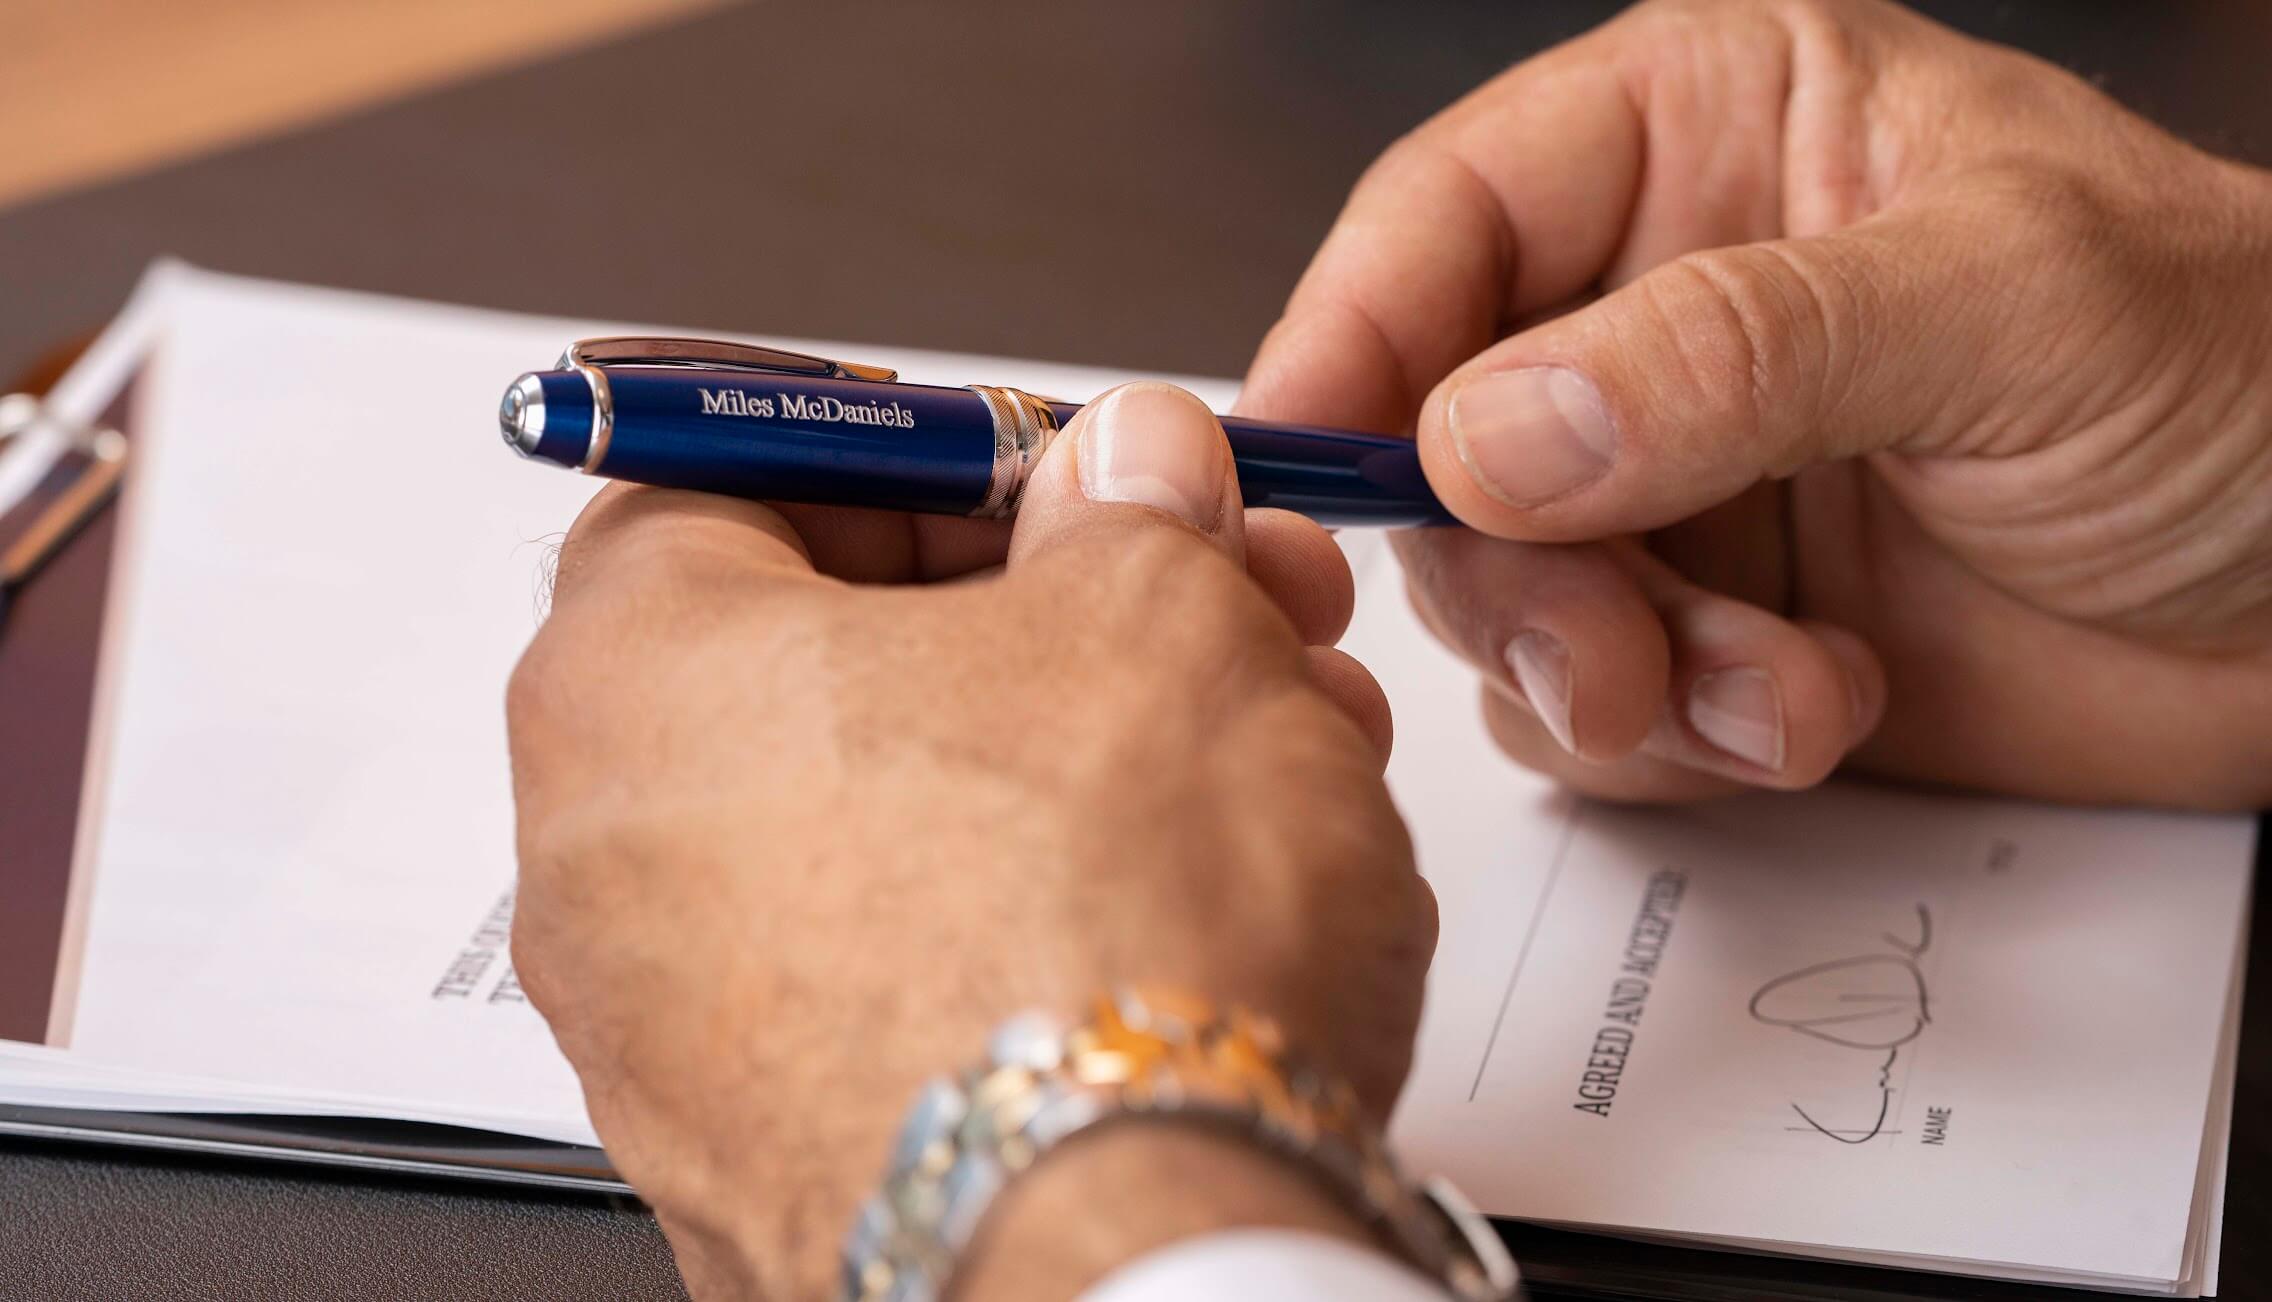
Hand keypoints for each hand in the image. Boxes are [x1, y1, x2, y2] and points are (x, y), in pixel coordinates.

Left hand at [506, 383, 1435, 1298]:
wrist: (1128, 1275)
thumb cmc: (1099, 946)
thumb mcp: (1160, 617)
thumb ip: (1131, 504)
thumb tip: (1128, 469)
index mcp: (638, 680)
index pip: (738, 474)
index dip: (928, 446)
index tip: (1057, 467)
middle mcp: (615, 864)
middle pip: (846, 655)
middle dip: (1064, 607)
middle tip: (1209, 596)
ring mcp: (689, 1032)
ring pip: (909, 817)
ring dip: (1091, 753)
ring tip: (1268, 745)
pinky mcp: (785, 1152)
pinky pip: (914, 965)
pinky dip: (1046, 905)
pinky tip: (1203, 898)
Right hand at [1241, 0, 2271, 807]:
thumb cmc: (2253, 368)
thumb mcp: (2010, 303)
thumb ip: (1739, 351)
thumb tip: (1494, 431)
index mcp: (1707, 141)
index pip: (1446, 217)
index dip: (1355, 337)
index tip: (1313, 460)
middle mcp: (1656, 310)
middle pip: (1437, 435)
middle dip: (1508, 567)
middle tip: (1612, 650)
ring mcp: (1675, 484)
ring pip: (1497, 592)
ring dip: (1608, 675)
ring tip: (1772, 697)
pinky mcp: (1707, 632)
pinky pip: (1583, 706)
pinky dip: (1670, 744)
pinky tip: (1814, 716)